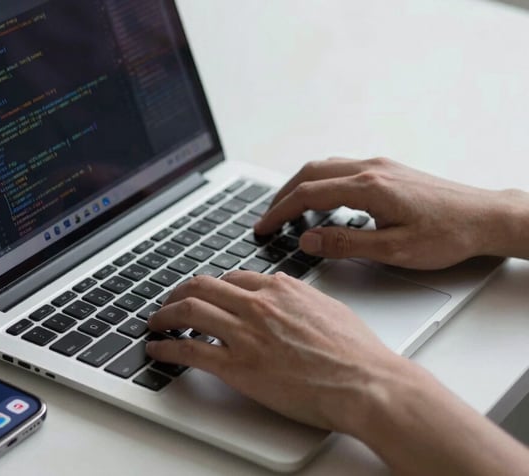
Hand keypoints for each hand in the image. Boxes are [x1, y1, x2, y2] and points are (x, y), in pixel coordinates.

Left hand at [146, 271, 404, 432]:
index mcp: (280, 289)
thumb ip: (300, 299)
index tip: (204, 294)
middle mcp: (258, 304)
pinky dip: (166, 348)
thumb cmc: (356, 353)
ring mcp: (246, 334)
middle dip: (179, 293)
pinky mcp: (238, 366)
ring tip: (156, 323)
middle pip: (202, 287)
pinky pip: (190, 351)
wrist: (366, 383)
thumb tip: (287, 294)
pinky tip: (158, 350)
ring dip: (164, 316)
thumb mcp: (328, 309)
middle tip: (169, 302)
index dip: (212, 287)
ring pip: (188, 312)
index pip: (232, 278)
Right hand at [254, 157, 528, 268]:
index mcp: (369, 188)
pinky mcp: (388, 170)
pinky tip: (321, 201)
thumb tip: (308, 239)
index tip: (262, 228)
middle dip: (282, 196)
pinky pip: (341, 169)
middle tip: (266, 219)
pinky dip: (320, 182)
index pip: (308, 195)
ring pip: (325, 167)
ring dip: (300, 186)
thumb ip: (346, 244)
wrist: (486, 217)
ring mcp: (380, 166)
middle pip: (310, 173)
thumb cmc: (448, 235)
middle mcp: (371, 169)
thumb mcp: (395, 251)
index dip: (279, 212)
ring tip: (287, 210)